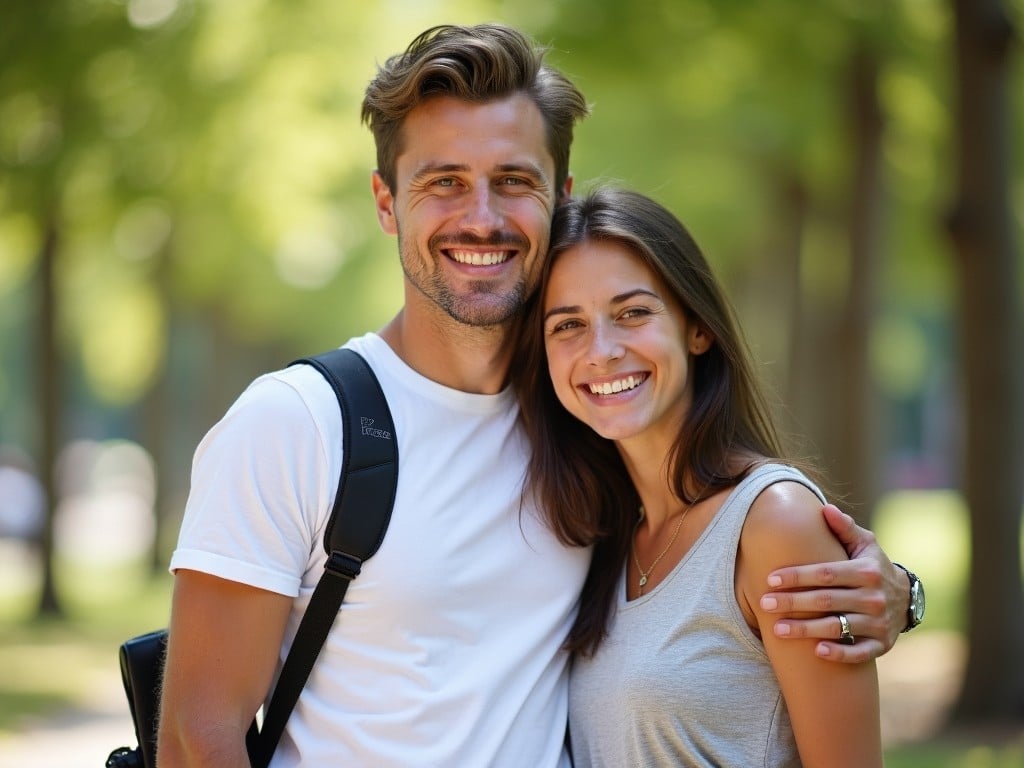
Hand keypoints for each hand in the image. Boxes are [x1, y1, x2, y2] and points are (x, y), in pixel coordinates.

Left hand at [759, 504, 909, 662]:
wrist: (907, 598)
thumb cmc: (873, 566)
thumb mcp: (865, 543)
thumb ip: (844, 527)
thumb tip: (825, 509)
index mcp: (866, 571)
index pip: (826, 574)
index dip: (797, 576)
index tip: (770, 579)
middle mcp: (873, 597)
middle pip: (826, 601)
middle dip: (793, 602)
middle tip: (764, 603)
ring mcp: (878, 623)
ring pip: (838, 627)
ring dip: (806, 630)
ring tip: (776, 629)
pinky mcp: (881, 645)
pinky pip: (859, 652)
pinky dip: (839, 653)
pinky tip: (816, 652)